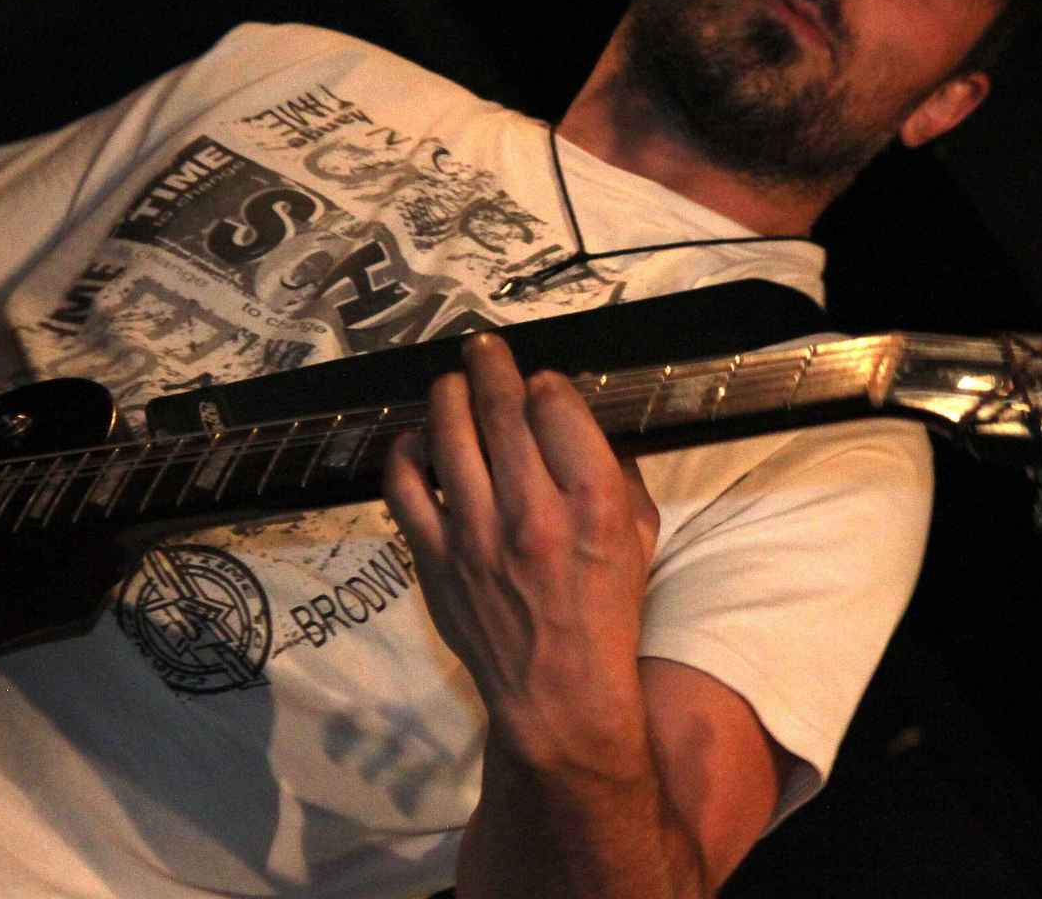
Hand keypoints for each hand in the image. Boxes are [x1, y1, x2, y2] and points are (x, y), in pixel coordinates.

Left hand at [383, 332, 659, 769]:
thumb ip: (613, 469)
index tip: (540, 384)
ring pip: (447, 433)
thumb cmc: (606, 610)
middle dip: (489, 363)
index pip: (556, 405)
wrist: (558, 694)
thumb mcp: (637, 534)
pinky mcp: (432, 558)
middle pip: (498, 407)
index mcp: (592, 503)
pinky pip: (403, 486)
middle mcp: (533, 512)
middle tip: (483, 346)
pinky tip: (417, 441)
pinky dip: (406, 452)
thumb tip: (573, 412)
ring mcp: (475, 535)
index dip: (544, 383)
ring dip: (447, 394)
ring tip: (452, 384)